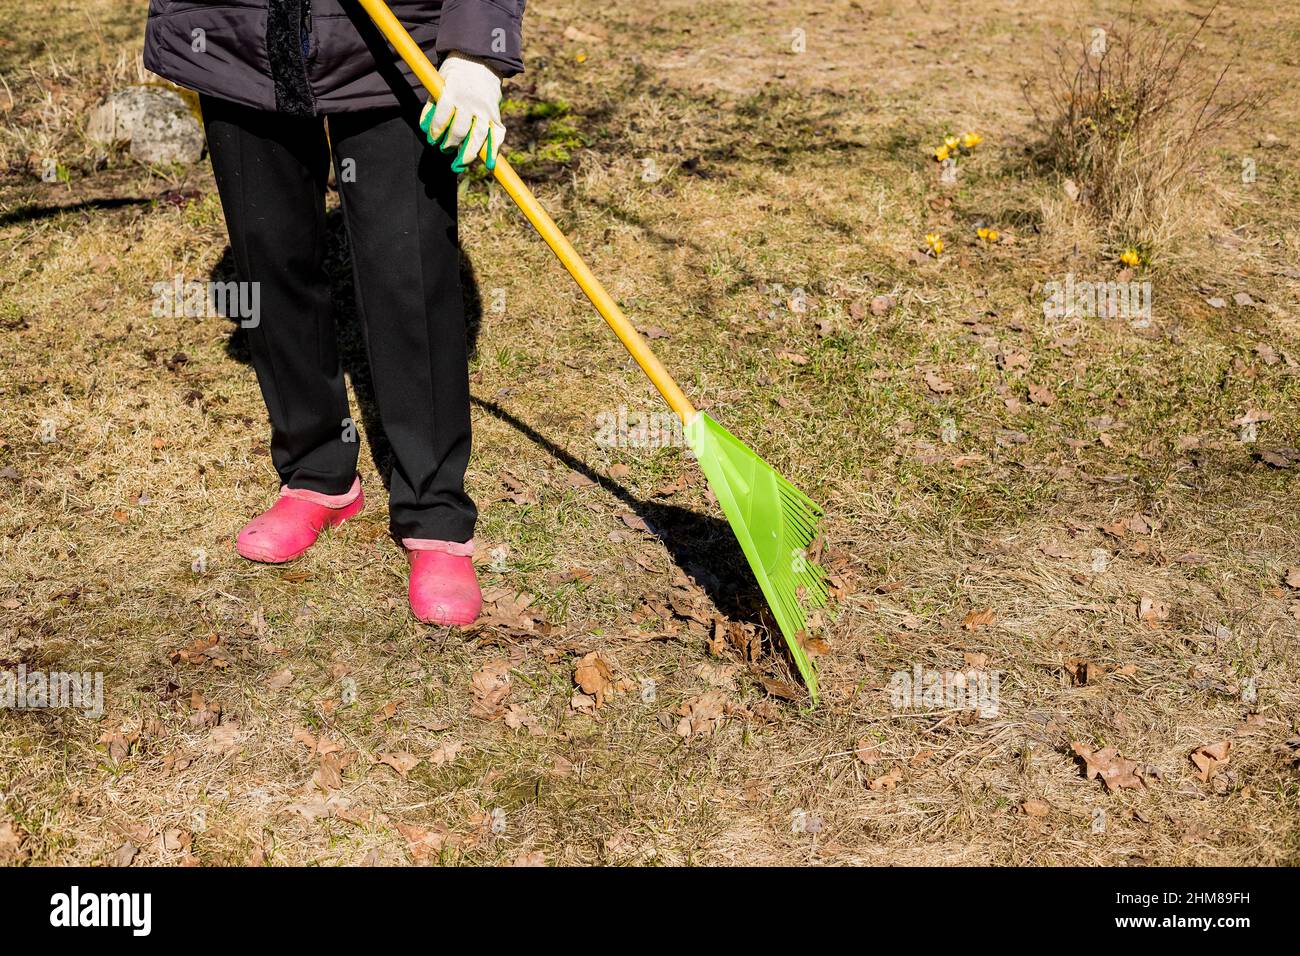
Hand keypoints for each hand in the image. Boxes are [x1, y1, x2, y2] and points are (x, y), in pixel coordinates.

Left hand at [419, 53, 504, 171]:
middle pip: (459, 131)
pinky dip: (494, 150)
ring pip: (478, 137)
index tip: (433, 139)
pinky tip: (490, 163)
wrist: (480, 58)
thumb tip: (425, 128)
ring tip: (461, 163)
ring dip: (469, 153)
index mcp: (452, 93)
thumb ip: (432, 104)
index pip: (442, 118)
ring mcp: (485, 109)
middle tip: (445, 149)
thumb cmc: (455, 73)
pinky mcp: (495, 113)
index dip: (436, 132)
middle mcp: (469, 102)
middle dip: (450, 144)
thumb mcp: (439, 82)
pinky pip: (497, 135)